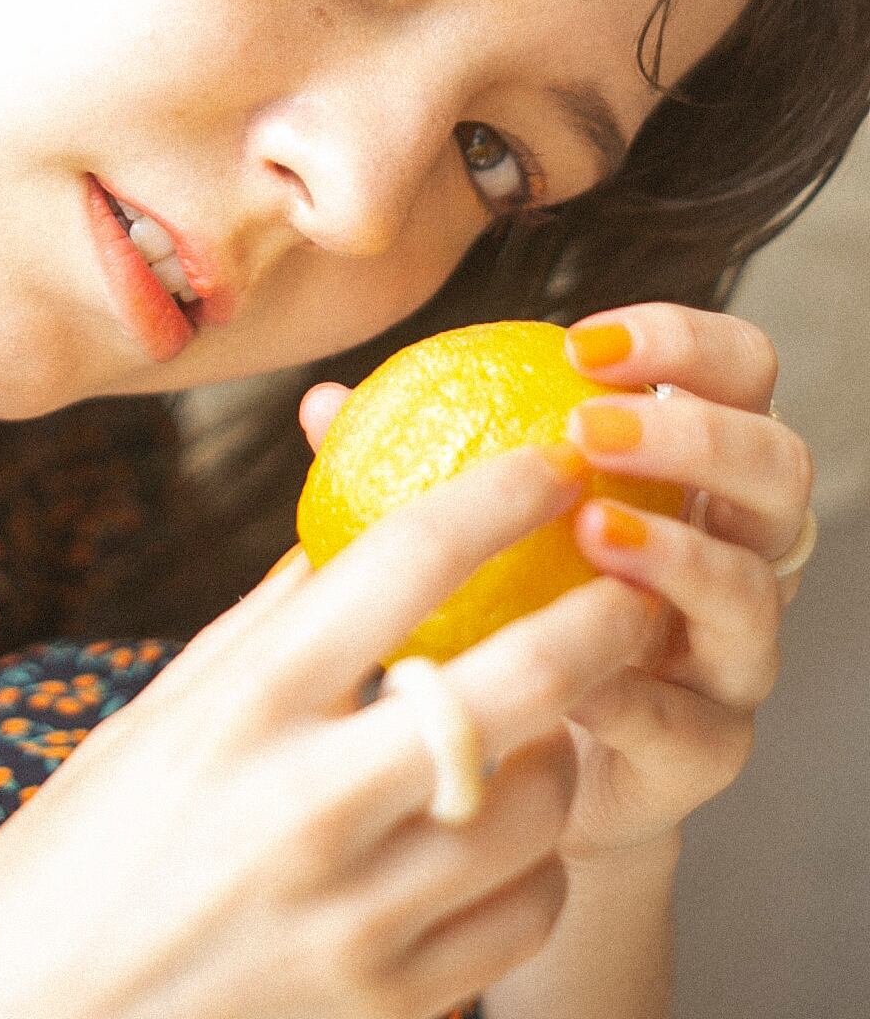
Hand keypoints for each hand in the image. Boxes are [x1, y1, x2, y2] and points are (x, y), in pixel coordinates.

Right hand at [0, 443, 662, 1018]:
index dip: (497, 495)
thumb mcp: (156, 719)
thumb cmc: (75, 859)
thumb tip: (352, 536)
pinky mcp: (391, 1006)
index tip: (545, 461)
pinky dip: (531, 864)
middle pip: (517, 681)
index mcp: (241, 704)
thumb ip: (265, 629)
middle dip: (602, 619)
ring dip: (559, 751)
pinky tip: (493, 842)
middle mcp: (306, 802)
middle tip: (630, 591)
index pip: (404, 563)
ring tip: (540, 731)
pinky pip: (524, 915)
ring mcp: (357, 916)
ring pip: (540, 805)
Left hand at [300, 303, 814, 866]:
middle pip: (777, 470)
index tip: (583, 341)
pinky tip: (576, 673)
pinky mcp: (709, 750)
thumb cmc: (472, 601)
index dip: (687, 344)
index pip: (737, 376)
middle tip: (591, 428)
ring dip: (681, 553)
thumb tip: (323, 402)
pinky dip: (635, 688)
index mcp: (684, 471)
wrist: (490, 758)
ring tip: (596, 529)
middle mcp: (731, 552)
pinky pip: (694, 720)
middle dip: (696, 436)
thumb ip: (398, 454)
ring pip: (752, 592)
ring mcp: (728, 653)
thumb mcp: (444, 519)